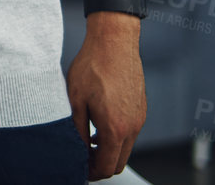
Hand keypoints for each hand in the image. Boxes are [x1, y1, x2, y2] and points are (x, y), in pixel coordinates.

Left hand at [66, 15, 145, 179]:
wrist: (114, 42)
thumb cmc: (92, 66)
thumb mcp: (75, 100)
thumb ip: (77, 130)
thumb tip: (77, 149)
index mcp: (115, 129)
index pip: (107, 166)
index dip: (91, 172)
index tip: (78, 169)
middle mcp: (132, 127)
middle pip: (119, 161)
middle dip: (100, 165)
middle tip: (81, 158)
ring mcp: (139, 118)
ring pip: (125, 147)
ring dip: (108, 150)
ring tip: (86, 141)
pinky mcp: (140, 108)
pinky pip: (129, 132)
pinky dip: (115, 136)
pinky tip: (97, 124)